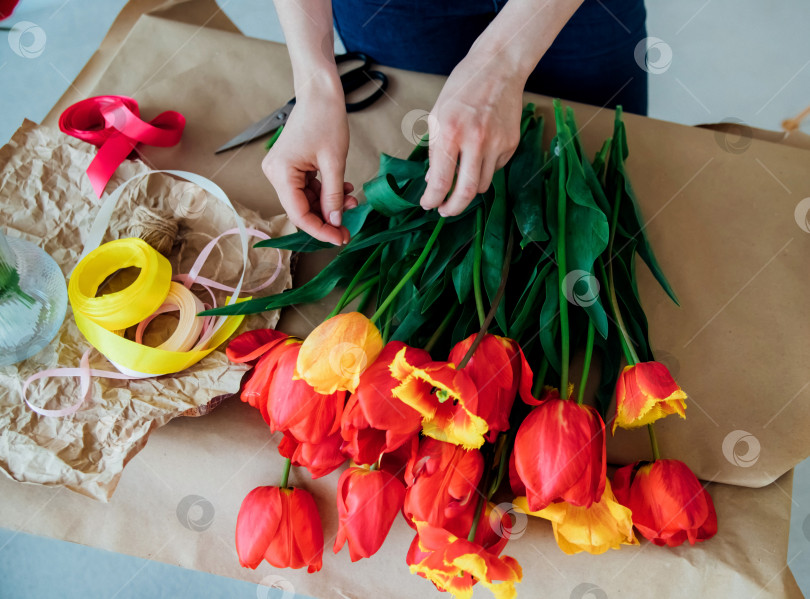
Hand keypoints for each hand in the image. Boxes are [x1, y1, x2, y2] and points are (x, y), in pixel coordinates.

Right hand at [262, 84, 356, 245]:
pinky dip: (325, 192)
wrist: (320, 93)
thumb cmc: (325, 119)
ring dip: (329, 204)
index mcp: (280, 173)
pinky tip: (342, 190)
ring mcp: (282, 170)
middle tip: (349, 227)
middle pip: (301, 209)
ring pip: (306, 200)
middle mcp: (275, 173)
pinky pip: (307, 188)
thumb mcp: (334, 163)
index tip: (339, 238)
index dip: (320, 230)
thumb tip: (335, 222)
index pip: (298, 214)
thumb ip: (333, 196)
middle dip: (326, 218)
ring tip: (351, 201)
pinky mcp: (290, 166)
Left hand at [420, 49, 524, 216]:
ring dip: (469, 188)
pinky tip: (480, 151)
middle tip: (445, 212)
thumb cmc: (463, 88)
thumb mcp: (438, 115)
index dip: (432, 200)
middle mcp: (476, 140)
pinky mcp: (511, 144)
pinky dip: (484, 169)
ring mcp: (497, 143)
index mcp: (451, 132)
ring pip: (483, 185)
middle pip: (467, 192)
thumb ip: (435, 150)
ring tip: (461, 177)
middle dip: (453, 209)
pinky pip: (495, 169)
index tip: (428, 205)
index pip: (441, 181)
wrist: (499, 67)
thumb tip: (433, 181)